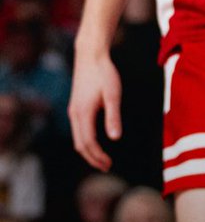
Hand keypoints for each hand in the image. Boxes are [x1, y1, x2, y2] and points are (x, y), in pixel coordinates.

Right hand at [68, 51, 122, 170]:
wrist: (90, 55)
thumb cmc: (104, 73)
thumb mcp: (113, 94)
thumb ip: (113, 116)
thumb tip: (115, 138)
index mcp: (83, 113)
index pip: (88, 143)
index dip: (98, 156)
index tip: (109, 164)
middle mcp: (74, 114)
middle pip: (80, 144)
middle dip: (92, 158)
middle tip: (106, 167)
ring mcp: (73, 110)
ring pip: (77, 138)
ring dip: (88, 151)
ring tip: (101, 159)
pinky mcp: (75, 106)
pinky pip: (78, 130)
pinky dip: (85, 141)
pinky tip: (95, 142)